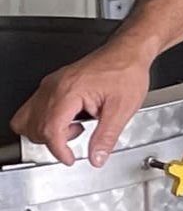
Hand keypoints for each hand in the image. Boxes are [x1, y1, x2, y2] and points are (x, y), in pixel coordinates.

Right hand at [9, 44, 151, 166]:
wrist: (128, 52)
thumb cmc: (126, 72)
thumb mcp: (123, 109)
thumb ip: (107, 137)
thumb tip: (96, 158)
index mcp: (69, 92)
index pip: (50, 130)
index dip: (59, 150)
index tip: (70, 159)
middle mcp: (54, 87)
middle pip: (34, 126)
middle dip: (54, 140)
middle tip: (80, 134)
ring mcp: (50, 84)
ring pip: (27, 118)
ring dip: (46, 130)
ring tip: (75, 125)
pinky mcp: (53, 84)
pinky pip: (35, 108)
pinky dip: (46, 120)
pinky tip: (70, 118)